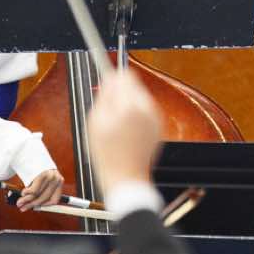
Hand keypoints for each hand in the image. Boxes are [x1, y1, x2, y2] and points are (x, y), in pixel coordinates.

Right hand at [15, 168, 64, 209]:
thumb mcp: (42, 179)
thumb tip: (33, 204)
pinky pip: (34, 190)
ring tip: (19, 202)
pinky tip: (23, 193)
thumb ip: (41, 190)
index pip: (54, 200)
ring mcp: (51, 176)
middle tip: (22, 207)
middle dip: (32, 204)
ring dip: (27, 200)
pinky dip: (27, 193)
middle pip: (44, 198)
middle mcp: (57, 179)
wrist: (30, 150)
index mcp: (59, 181)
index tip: (34, 208)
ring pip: (38, 195)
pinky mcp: (43, 174)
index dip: (43, 206)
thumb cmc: (35, 166)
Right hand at [86, 65, 162, 194]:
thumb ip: (105, 96)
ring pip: (141, 98)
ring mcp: (155, 118)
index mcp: (130, 105)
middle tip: (108, 111)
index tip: (107, 85)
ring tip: (117, 125)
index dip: (114, 79)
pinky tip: (127, 132)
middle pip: (135, 85)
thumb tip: (111, 78)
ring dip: (129, 104)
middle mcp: (147, 109)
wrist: (126, 178)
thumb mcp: (95, 122)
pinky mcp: (158, 127)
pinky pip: (146, 112)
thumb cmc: (107, 153)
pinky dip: (137, 116)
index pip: (126, 76)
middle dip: (121, 93)